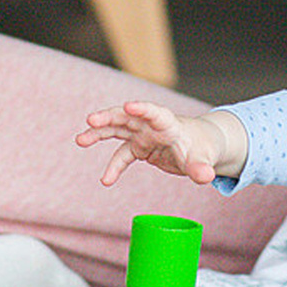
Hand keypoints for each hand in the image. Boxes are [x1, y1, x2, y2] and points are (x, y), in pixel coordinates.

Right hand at [76, 100, 234, 185]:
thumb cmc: (202, 148)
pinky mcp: (139, 147)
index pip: (155, 113)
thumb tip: (206, 177)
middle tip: (91, 120)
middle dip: (109, 117)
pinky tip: (106, 180)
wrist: (199, 145)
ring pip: (117, 130)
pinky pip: (122, 155)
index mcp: (169, 123)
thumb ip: (201, 168)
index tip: (128, 106)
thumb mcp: (203, 160)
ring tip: (80, 139)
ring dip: (99, 133)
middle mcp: (152, 126)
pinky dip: (113, 167)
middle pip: (127, 117)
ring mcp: (143, 135)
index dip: (142, 108)